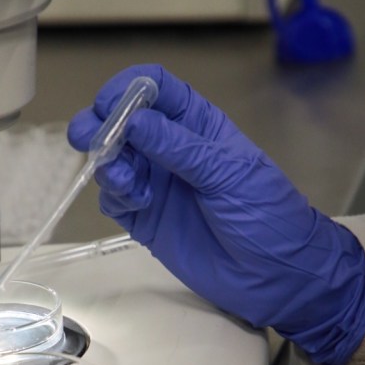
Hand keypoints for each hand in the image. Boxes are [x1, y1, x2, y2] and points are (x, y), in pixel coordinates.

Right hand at [68, 64, 364, 364]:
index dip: (127, 89)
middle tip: (86, 138)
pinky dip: (115, 196)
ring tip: (126, 181)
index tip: (108, 105)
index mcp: (196, 125)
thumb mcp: (227, 173)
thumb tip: (132, 121)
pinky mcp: (145, 220)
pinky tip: (136, 203)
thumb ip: (179, 148)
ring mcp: (155, 184)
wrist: (277, 275)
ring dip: (108, 164)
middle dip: (99, 125)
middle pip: (121, 123)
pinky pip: (115, 199)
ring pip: (113, 161)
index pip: (154, 89)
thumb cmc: (265, 214)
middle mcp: (169, 149)